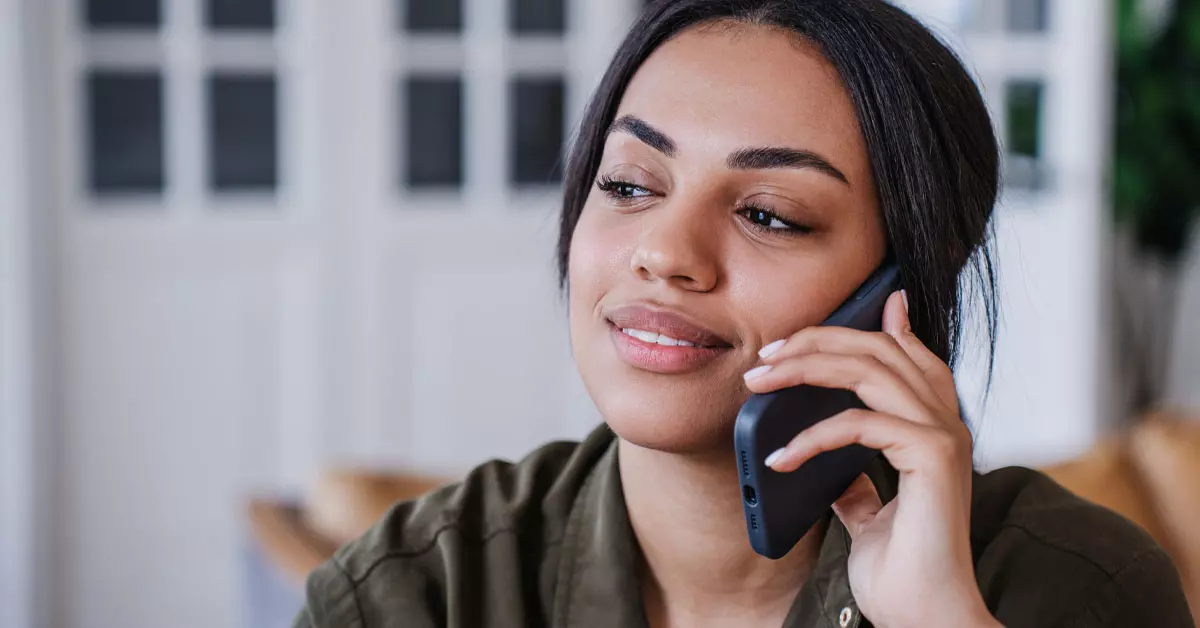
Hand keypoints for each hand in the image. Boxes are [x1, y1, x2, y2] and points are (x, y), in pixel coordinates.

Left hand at [743, 290, 1000, 627]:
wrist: (923, 618)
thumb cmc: (902, 571)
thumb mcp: (869, 513)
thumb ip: (857, 479)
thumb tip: (833, 469)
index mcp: (935, 429)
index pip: (909, 357)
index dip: (879, 326)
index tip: (834, 313)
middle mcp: (947, 423)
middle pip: (881, 349)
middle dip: (818, 341)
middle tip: (767, 354)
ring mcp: (944, 436)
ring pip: (869, 370)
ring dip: (805, 367)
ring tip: (758, 383)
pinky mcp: (933, 456)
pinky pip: (859, 423)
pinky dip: (811, 435)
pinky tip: (779, 457)